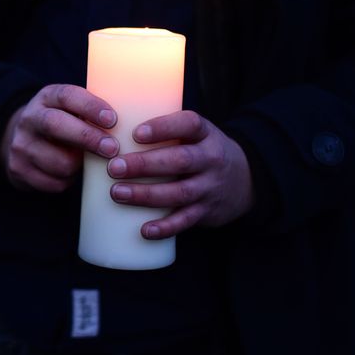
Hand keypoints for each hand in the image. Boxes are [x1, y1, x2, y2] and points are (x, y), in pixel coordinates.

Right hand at [0, 84, 118, 191]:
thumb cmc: (62, 124)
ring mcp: (21, 145)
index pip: (67, 96)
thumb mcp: (71, 110)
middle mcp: (30, 118)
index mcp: (46, 98)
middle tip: (113, 148)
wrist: (20, 142)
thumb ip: (91, 113)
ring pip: (59, 161)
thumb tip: (130, 125)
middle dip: (87, 138)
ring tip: (87, 163)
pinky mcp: (19, 170)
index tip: (113, 120)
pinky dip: (68, 181)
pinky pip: (54, 182)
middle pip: (56, 125)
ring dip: (80, 166)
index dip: (90, 107)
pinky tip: (71, 174)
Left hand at [107, 110, 253, 238]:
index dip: (163, 127)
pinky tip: (144, 230)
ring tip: (117, 193)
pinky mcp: (207, 212)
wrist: (245, 180)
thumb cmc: (202, 152)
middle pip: (180, 160)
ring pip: (179, 192)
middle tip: (113, 167)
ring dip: (146, 195)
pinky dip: (165, 227)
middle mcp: (211, 159)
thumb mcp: (194, 134)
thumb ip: (165, 130)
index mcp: (205, 134)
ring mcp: (210, 187)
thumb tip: (110, 128)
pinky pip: (185, 221)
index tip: (135, 133)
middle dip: (144, 165)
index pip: (189, 124)